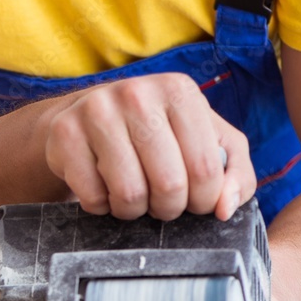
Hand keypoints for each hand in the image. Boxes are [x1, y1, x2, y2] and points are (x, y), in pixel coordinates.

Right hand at [43, 72, 255, 221]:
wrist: (87, 114)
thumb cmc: (160, 133)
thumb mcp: (208, 141)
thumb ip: (235, 172)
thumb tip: (225, 208)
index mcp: (179, 90)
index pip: (206, 168)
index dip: (205, 201)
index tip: (195, 202)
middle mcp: (137, 93)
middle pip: (169, 184)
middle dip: (169, 209)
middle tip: (162, 203)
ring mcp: (97, 110)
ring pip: (129, 195)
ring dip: (134, 210)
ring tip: (134, 195)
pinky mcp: (64, 133)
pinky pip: (93, 197)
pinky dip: (101, 206)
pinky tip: (104, 187)